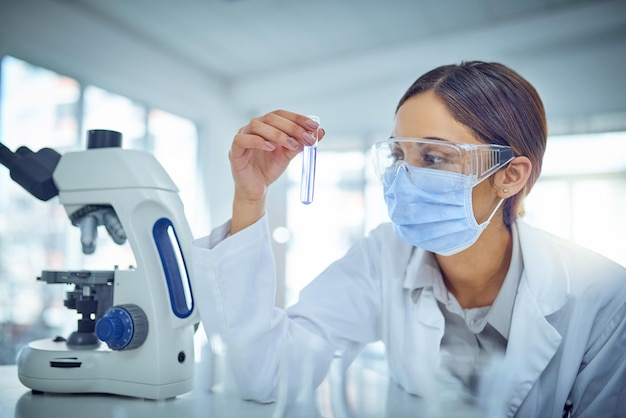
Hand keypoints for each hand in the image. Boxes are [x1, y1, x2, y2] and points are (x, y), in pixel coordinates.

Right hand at [228, 110, 323, 232]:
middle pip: (271, 118)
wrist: (257, 189)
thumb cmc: (270, 168)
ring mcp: (242, 136)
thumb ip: (301, 142)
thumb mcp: (289, 154)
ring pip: (257, 126)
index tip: (314, 125)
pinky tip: (271, 147)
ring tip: (291, 145)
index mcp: (266, 125)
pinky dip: (258, 141)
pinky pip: (243, 140)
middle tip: (306, 138)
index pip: (281, 115)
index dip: (298, 118)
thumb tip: (320, 131)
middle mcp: (254, 127)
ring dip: (277, 134)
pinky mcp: (235, 150)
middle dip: (292, 127)